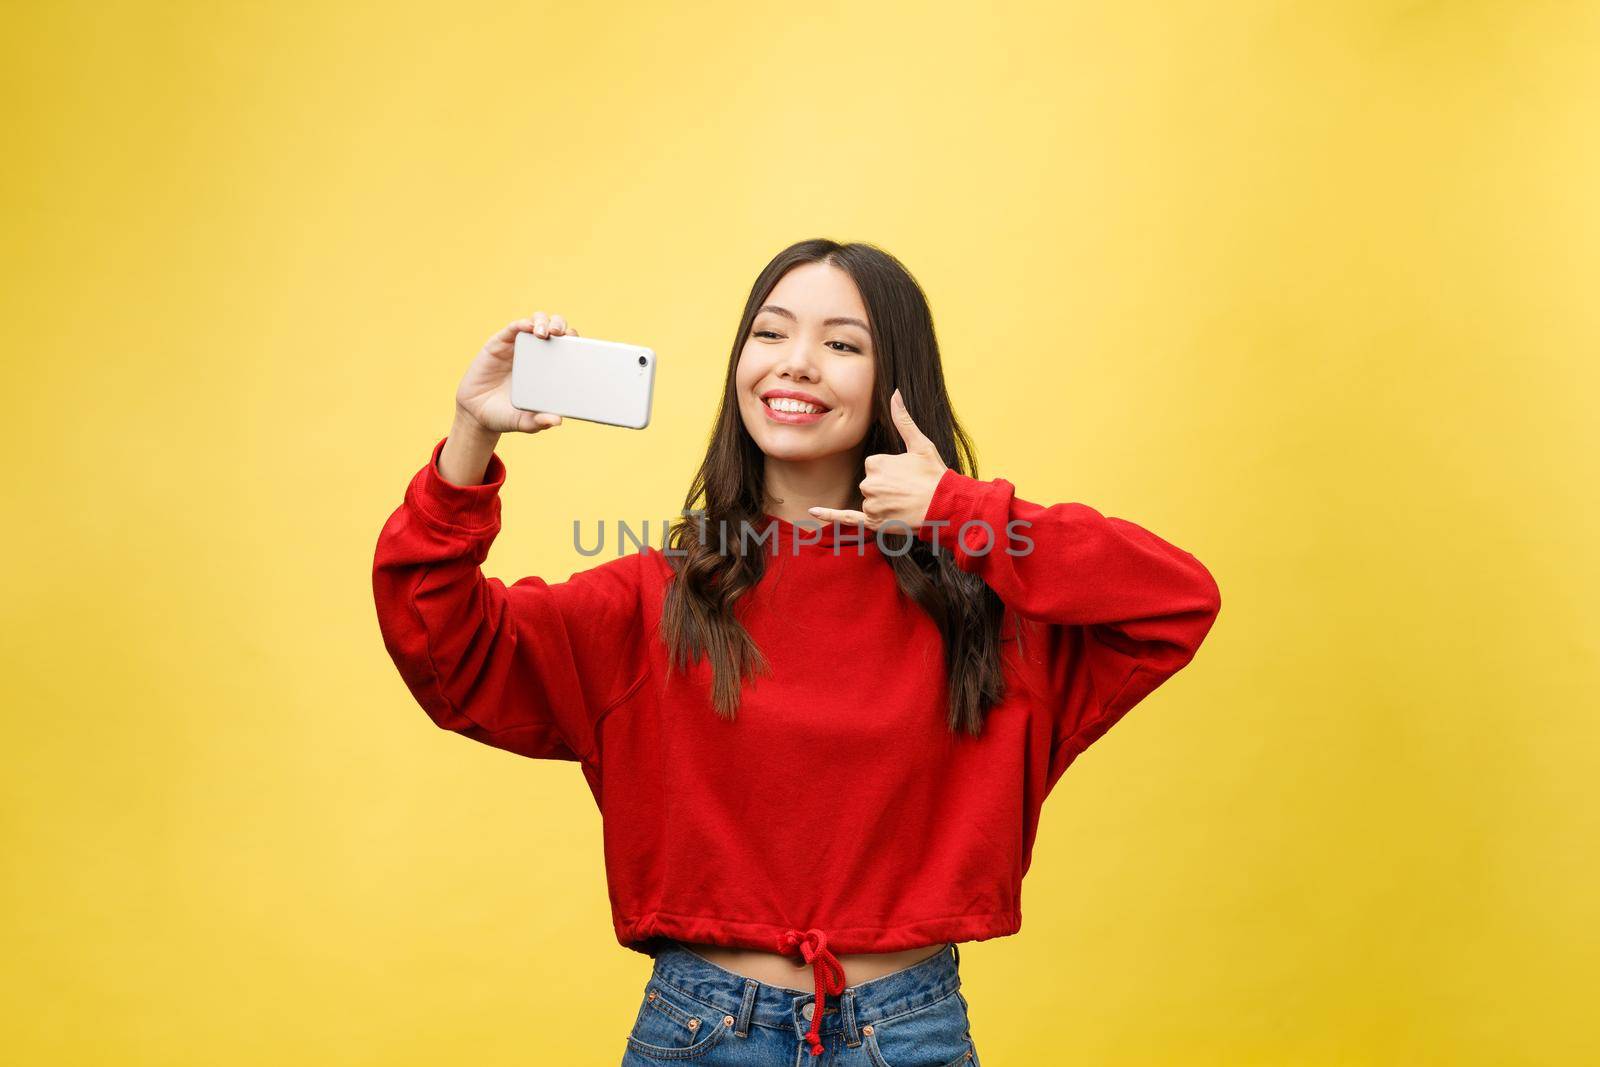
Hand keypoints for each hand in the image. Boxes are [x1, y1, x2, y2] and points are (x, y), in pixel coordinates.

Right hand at [454, 311, 577, 434]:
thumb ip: (540, 422)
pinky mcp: (499, 343)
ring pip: (536, 322)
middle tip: (560, 334)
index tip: (580, 345)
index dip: (575, 341)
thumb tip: (557, 421)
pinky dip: (521, 324)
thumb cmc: (507, 416)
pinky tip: (526, 327)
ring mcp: (518, 347)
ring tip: (544, 333)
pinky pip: (513, 328)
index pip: (568, 347)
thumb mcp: (525, 422)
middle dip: (560, 326)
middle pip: (554, 328)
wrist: (477, 414)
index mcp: (550, 368)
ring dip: (543, 322)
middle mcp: (537, 353)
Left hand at [807, 388, 947, 533]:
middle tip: (908, 489)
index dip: (891, 470)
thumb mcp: (920, 444)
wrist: (945, 506)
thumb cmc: (934, 474)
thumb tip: (895, 393)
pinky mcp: (873, 522)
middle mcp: (869, 484)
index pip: (874, 465)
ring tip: (906, 502)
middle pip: (870, 483)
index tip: (907, 474)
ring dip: (884, 502)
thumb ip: (902, 420)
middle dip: (887, 486)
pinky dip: (829, 515)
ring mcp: (871, 505)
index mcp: (876, 463)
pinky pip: (846, 518)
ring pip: (870, 500)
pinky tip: (812, 511)